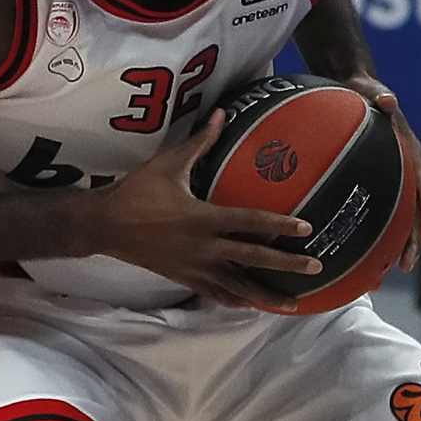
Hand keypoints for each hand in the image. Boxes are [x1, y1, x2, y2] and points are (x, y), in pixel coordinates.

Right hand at [84, 112, 316, 312]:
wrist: (104, 225)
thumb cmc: (136, 192)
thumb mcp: (168, 163)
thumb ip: (199, 142)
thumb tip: (221, 114)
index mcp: (203, 218)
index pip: (250, 223)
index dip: (280, 225)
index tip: (306, 228)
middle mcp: (204, 247)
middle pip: (253, 259)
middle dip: (286, 264)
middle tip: (316, 266)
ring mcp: (194, 267)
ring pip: (237, 286)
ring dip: (266, 295)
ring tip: (292, 302)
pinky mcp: (184, 278)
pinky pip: (215, 293)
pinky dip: (235, 300)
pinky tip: (251, 306)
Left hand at [351, 81, 420, 271]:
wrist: (351, 86)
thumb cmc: (363, 89)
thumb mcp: (371, 89)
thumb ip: (379, 94)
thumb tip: (389, 100)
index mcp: (409, 153)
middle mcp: (401, 171)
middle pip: (412, 213)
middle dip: (411, 242)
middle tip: (404, 267)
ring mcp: (385, 180)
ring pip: (391, 220)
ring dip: (387, 247)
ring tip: (376, 277)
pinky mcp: (367, 183)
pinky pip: (369, 213)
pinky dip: (364, 234)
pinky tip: (348, 256)